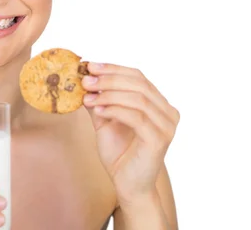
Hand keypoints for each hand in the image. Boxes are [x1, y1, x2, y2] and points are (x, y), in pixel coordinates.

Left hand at [81, 62, 179, 203]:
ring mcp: (167, 125)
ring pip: (138, 98)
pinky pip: (137, 117)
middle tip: (86, 80)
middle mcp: (167, 111)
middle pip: (138, 84)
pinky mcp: (160, 139)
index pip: (137, 76)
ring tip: (88, 97)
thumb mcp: (105, 120)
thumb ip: (99, 100)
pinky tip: (98, 110)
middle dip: (109, 79)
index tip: (90, 66)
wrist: (128, 184)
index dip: (113, 68)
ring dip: (109, 94)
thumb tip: (83, 78)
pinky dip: (116, 110)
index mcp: (158, 103)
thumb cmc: (119, 152)